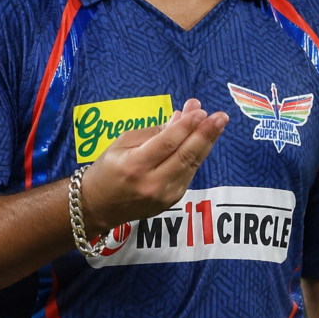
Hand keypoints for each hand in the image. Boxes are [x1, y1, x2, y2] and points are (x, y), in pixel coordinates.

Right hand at [80, 98, 227, 233]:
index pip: (167, 143)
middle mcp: (152, 183)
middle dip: (205, 133)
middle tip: (221, 117)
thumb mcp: (122, 143)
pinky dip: (197, 154)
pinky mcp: (172, 200)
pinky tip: (204, 139)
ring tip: (219, 123)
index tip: (200, 111)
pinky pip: (189, 172)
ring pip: (192, 164)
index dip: (186, 126)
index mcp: (135, 166)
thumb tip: (182, 116)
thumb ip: (154, 131)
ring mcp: (165, 195)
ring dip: (207, 142)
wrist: (97, 206)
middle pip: (185, 155)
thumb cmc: (107, 169)